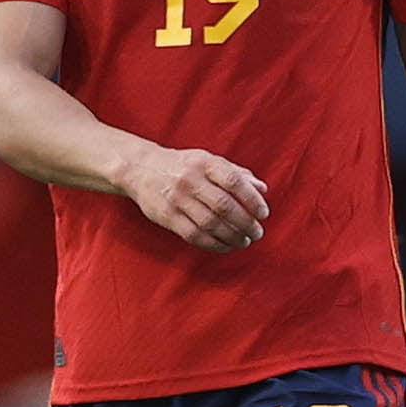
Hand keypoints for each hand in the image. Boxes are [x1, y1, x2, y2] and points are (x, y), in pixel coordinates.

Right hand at [124, 146, 268, 251]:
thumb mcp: (209, 160)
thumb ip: (236, 173)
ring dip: (232, 236)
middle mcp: (190, 180)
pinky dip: (214, 244)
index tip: (264, 213)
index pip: (234, 182)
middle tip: (257, 233)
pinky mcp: (167, 216)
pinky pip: (194, 235)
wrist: (142, 168)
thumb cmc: (183, 165)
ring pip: (210, 224)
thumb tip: (262, 189)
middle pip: (224, 206)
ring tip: (244, 241)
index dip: (252, 200)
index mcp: (205, 163)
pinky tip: (226, 246)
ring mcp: (177, 199)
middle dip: (245, 223)